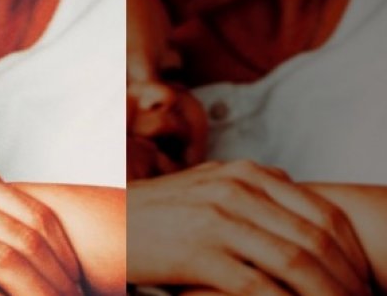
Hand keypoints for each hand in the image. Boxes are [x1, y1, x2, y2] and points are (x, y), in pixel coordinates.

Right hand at [128, 160, 370, 294]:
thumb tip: (290, 187)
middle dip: (347, 280)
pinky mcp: (199, 253)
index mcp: (243, 173)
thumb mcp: (201, 185)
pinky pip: (260, 287)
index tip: (361, 282)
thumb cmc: (151, 212)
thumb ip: (245, 184)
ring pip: (297, 263)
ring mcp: (217, 219)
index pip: (322, 213)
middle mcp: (235, 190)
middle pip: (316, 239)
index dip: (351, 254)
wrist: (96, 222)